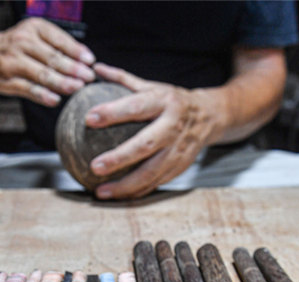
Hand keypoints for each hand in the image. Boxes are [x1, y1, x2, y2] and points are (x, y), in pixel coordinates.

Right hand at [0, 18, 95, 105]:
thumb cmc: (19, 45)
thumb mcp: (36, 35)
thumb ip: (58, 44)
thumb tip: (85, 56)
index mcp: (34, 28)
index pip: (59, 39)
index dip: (76, 51)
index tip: (91, 62)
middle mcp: (22, 42)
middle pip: (52, 57)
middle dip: (73, 69)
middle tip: (89, 78)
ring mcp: (13, 61)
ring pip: (41, 74)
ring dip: (61, 82)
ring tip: (77, 88)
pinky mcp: (6, 80)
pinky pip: (27, 89)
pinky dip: (42, 95)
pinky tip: (55, 100)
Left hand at [85, 63, 222, 199]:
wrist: (210, 116)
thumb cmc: (172, 101)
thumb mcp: (152, 86)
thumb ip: (122, 79)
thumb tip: (94, 69)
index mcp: (165, 102)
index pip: (137, 106)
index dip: (113, 112)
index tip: (89, 118)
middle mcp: (173, 126)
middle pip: (146, 145)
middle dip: (120, 158)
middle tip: (95, 167)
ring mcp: (179, 149)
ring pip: (152, 172)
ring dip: (125, 185)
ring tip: (101, 191)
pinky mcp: (181, 167)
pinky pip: (156, 182)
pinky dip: (136, 191)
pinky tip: (116, 195)